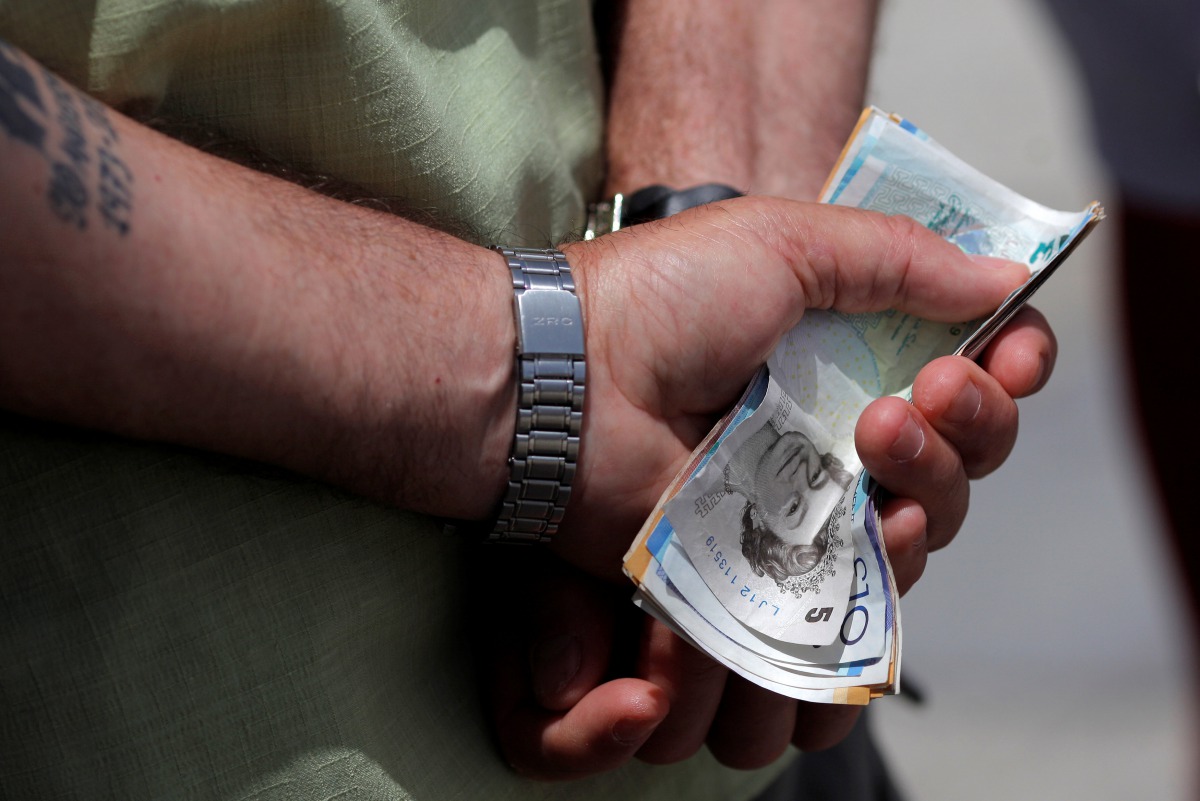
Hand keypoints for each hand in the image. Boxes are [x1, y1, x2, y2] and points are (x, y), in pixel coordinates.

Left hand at [487, 304, 1055, 777]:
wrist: (570, 382)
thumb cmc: (663, 298)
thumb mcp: (785, 241)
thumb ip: (897, 258)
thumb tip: (1005, 275)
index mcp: (846, 347)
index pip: (964, 363)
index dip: (1008, 360)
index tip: (1014, 349)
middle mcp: (840, 424)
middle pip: (965, 447)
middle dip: (981, 419)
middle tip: (938, 390)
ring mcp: (812, 497)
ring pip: (933, 515)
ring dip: (941, 474)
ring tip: (885, 432)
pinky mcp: (778, 561)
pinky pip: (871, 579)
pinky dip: (899, 552)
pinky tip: (887, 517)